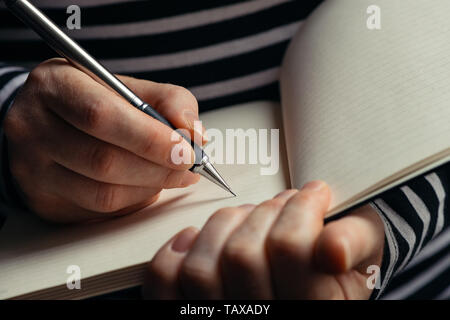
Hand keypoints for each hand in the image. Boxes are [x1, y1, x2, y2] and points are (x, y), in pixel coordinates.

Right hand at [4, 58, 205, 222]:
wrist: (48, 121)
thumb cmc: (94, 101)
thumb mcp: (129, 87)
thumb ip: (169, 102)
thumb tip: (196, 135)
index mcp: (55, 86)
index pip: (101, 116)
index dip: (150, 138)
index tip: (188, 150)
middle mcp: (33, 128)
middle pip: (103, 161)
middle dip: (158, 169)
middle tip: (189, 167)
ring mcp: (33, 170)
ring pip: (102, 194)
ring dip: (150, 188)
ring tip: (174, 175)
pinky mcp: (44, 201)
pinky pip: (99, 211)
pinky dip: (134, 201)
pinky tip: (147, 185)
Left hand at [144, 181, 384, 298]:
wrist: (307, 290)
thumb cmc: (331, 272)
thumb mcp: (361, 259)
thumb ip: (356, 244)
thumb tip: (333, 247)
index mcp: (311, 309)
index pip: (290, 250)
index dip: (301, 209)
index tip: (314, 194)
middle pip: (241, 255)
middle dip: (265, 212)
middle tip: (283, 203)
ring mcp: (219, 318)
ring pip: (201, 267)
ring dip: (224, 225)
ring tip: (247, 218)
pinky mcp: (187, 309)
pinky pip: (166, 280)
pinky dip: (177, 248)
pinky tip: (200, 237)